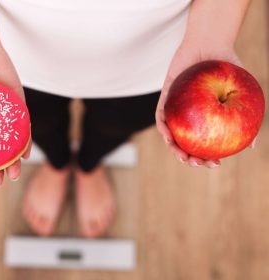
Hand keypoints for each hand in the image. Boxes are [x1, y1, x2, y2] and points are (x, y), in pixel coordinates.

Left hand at [155, 40, 242, 167]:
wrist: (210, 43)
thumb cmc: (227, 67)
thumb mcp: (241, 92)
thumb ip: (245, 116)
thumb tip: (252, 145)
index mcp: (206, 118)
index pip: (204, 143)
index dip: (208, 157)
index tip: (215, 164)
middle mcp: (190, 116)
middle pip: (186, 143)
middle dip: (189, 158)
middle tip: (198, 163)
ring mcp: (176, 108)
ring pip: (171, 134)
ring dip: (174, 148)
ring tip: (183, 157)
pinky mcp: (165, 98)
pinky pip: (161, 116)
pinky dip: (163, 127)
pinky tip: (168, 136)